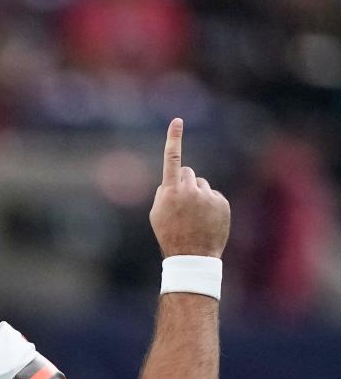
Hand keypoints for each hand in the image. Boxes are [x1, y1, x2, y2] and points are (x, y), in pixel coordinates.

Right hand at [150, 118, 229, 258]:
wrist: (192, 257)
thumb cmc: (170, 235)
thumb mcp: (157, 215)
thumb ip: (163, 193)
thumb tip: (172, 181)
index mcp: (170, 193)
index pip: (172, 160)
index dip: (174, 139)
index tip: (177, 121)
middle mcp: (190, 190)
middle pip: (187, 173)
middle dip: (184, 184)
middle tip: (182, 207)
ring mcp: (208, 196)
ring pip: (202, 184)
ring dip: (197, 196)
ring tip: (194, 218)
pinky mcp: (222, 203)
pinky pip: (214, 196)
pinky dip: (210, 206)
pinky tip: (206, 221)